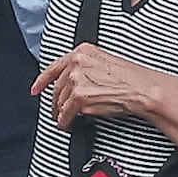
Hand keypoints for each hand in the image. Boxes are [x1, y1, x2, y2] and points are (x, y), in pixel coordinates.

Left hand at [36, 44, 175, 127]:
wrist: (142, 89)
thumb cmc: (130, 79)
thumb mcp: (104, 62)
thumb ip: (83, 68)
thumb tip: (70, 82)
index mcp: (82, 52)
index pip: (54, 66)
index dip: (42, 80)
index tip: (36, 89)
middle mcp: (76, 63)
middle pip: (57, 88)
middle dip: (55, 103)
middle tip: (56, 112)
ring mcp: (77, 79)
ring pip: (60, 102)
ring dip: (61, 114)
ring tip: (65, 119)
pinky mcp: (79, 97)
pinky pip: (65, 114)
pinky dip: (65, 122)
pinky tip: (68, 124)